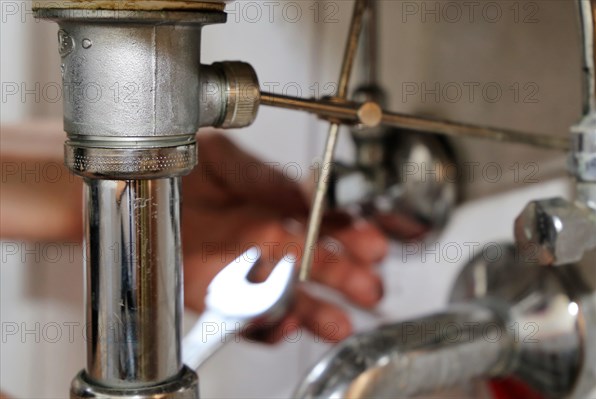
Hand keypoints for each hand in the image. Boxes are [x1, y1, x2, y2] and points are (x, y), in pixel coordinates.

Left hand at [182, 132, 387, 341]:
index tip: (371, 246)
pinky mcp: (217, 298)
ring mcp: (242, 274)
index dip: (349, 237)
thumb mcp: (224, 160)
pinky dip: (269, 328)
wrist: (137, 194)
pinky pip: (250, 321)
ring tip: (338, 324)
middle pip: (313, 268)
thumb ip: (264, 177)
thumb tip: (303, 195)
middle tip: (370, 290)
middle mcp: (263, 245)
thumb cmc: (179, 173)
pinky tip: (284, 325)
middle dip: (346, 280)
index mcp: (270, 211)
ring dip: (315, 313)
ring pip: (288, 299)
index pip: (321, 227)